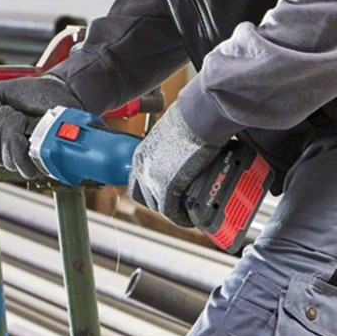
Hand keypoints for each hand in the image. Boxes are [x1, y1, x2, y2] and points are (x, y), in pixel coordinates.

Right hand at [0, 75, 78, 178]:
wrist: (55, 89)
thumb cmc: (28, 93)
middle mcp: (9, 152)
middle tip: (11, 110)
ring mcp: (25, 158)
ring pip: (6, 160)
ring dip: (10, 133)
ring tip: (21, 117)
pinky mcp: (41, 161)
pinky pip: (24, 168)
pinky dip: (20, 149)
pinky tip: (27, 133)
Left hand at [128, 105, 219, 225]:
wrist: (197, 118)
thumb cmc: (189, 120)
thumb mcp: (169, 136)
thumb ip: (168, 149)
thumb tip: (179, 154)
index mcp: (142, 154)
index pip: (139, 182)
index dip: (154, 191)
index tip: (167, 195)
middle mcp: (142, 167)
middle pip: (147, 196)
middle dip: (163, 202)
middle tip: (179, 204)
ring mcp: (152, 178)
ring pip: (158, 205)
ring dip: (172, 210)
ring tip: (186, 212)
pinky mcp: (166, 186)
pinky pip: (170, 211)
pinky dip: (180, 217)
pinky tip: (189, 217)